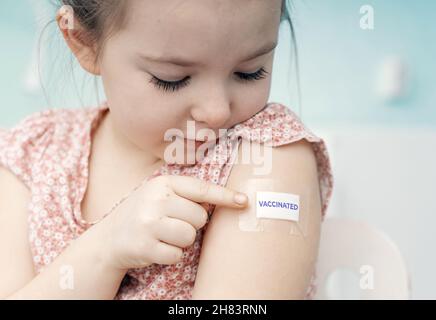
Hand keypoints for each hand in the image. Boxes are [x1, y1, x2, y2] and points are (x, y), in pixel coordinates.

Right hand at [97, 175, 247, 270]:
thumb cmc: (144, 213)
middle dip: (192, 224)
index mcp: (162, 183)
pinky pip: (177, 254)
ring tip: (166, 235)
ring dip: (183, 241)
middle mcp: (154, 200)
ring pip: (190, 236)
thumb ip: (185, 193)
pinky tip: (158, 247)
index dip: (225, 195)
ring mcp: (148, 223)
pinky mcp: (145, 246)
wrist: (110, 237)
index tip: (244, 201)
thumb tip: (227, 198)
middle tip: (174, 223)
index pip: (201, 189)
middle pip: (199, 217)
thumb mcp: (159, 194)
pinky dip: (172, 254)